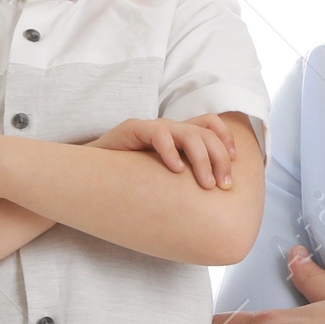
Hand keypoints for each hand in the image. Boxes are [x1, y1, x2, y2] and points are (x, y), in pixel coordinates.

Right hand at [88, 114, 236, 188]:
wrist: (90, 176)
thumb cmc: (130, 181)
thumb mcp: (165, 181)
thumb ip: (187, 181)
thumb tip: (217, 199)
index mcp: (178, 135)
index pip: (210, 124)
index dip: (226, 139)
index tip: (234, 165)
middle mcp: (168, 128)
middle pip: (205, 133)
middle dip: (220, 158)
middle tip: (222, 186)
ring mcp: (151, 127)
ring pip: (187, 133)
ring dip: (201, 159)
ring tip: (205, 184)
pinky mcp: (133, 129)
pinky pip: (158, 133)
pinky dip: (170, 151)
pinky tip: (176, 170)